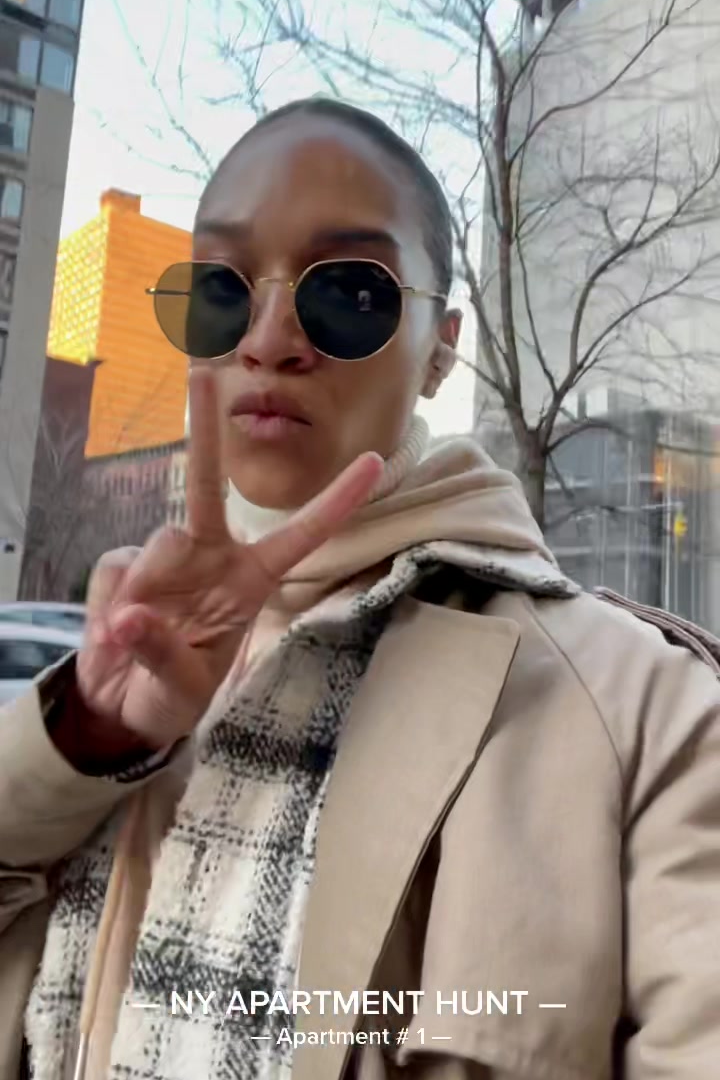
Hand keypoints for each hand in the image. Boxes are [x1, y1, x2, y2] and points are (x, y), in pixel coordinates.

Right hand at [73, 368, 382, 752]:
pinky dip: (110, 609)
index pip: (302, 535)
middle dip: (201, 432)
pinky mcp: (124, 567)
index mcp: (250, 581)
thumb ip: (162, 652)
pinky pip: (116, 574)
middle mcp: (211, 557)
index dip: (338, 500)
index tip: (375, 459)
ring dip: (146, 589)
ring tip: (137, 640)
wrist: (123, 705)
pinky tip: (115, 634)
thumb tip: (130, 617)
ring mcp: (167, 559)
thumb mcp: (182, 690)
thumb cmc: (174, 694)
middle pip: (206, 487)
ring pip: (159, 545)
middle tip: (199, 374)